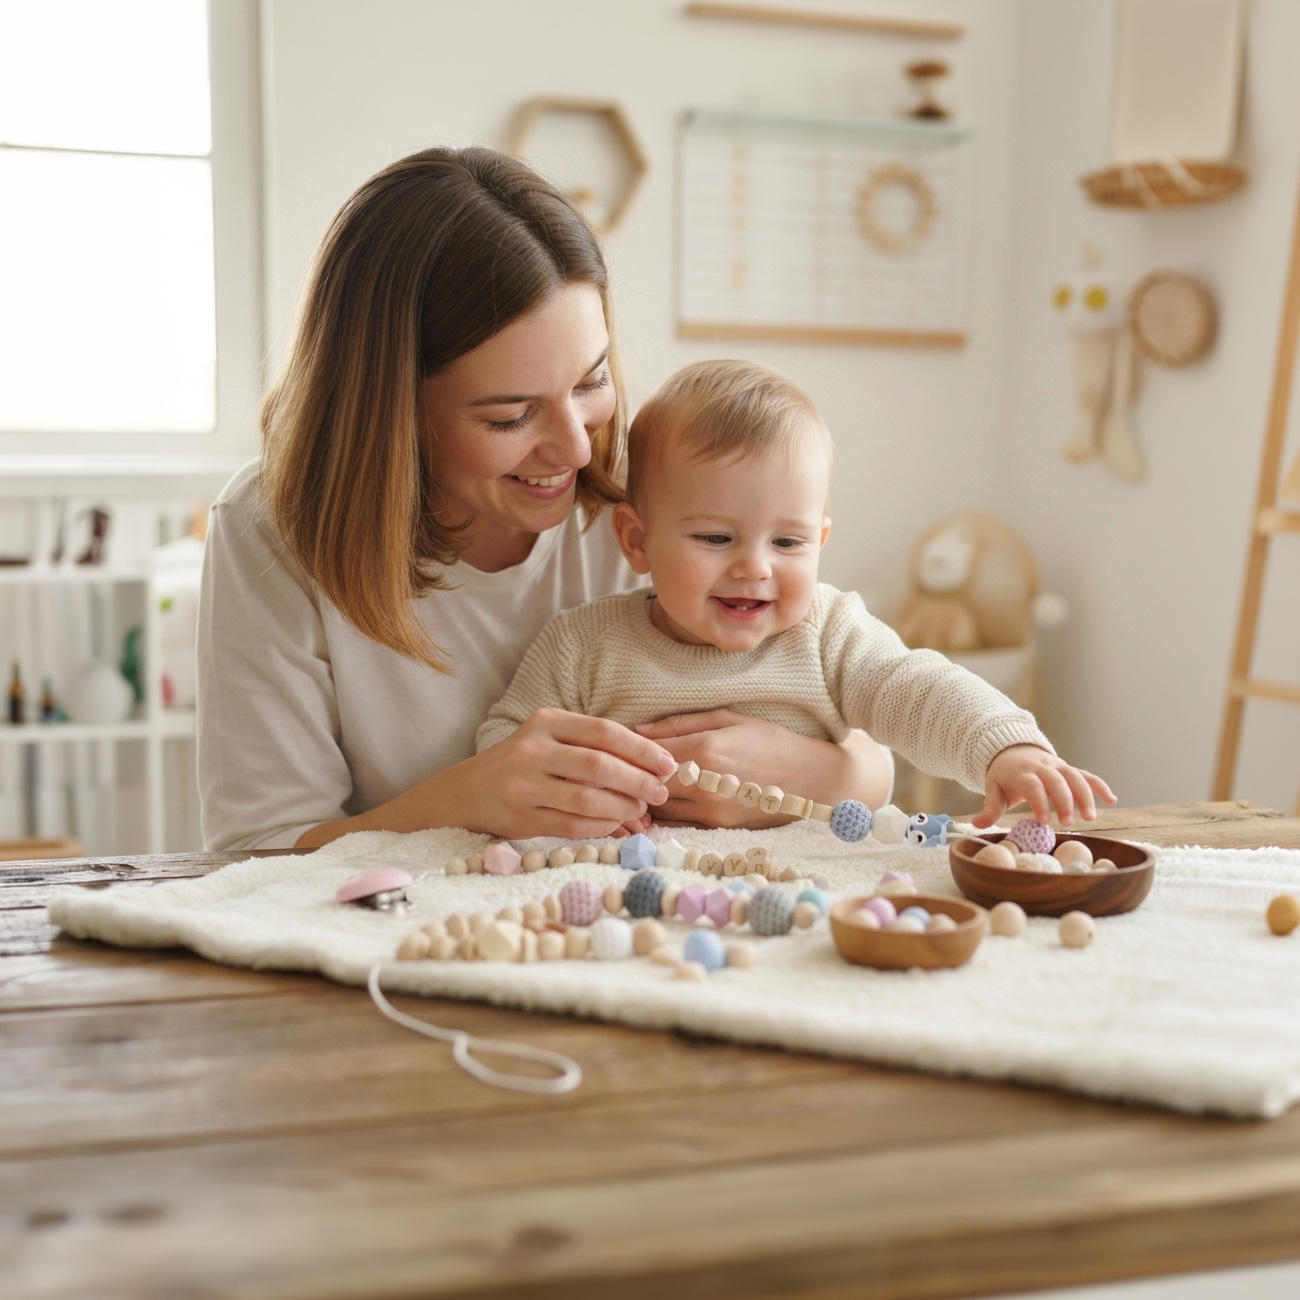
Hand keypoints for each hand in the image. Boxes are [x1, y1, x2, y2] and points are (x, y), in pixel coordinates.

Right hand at [297, 708, 677, 847]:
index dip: (642, 748)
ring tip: (642, 811)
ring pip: (587, 797)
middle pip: (599, 764)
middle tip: (661, 793)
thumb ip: (591, 746)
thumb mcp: (548, 740)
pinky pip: (571, 824)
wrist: (462, 793)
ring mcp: (522, 785)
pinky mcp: (519, 817)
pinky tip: (617, 826)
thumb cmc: (520, 764)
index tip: (668, 764)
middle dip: (638, 780)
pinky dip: (601, 827)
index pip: (604, 731)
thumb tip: (651, 768)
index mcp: (545, 721)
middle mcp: (532, 749)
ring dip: (623, 807)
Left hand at [633, 710, 891, 828]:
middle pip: (645, 785)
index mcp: (706, 751)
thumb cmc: (770, 740)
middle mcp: (705, 785)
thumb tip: (636, 730)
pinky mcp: (716, 829)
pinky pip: (673, 822)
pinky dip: (659, 812)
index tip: (611, 744)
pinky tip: (654, 799)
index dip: (624, 751)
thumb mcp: (727, 718)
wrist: (812, 780)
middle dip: (628, 776)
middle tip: (613, 766)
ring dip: (640, 797)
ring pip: (655, 808)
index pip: (646, 754)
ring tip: (629, 782)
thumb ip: (679, 725)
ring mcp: (710, 812)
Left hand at [973, 744, 1115, 828]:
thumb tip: (978, 824)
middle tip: (1068, 823)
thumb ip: (989, 808)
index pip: (1032, 786)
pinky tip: (1112, 800)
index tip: (1043, 822)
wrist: (1013, 750)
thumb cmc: (1004, 776)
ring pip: (1075, 777)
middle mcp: (1042, 767)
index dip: (1038, 802)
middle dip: (1064, 801)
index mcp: (1022, 772)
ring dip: (1085, 796)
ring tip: (1090, 817)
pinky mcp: (1069, 769)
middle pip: (1057, 781)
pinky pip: (1087, 775)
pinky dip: (1100, 785)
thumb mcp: (993, 789)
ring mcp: (1058, 766)